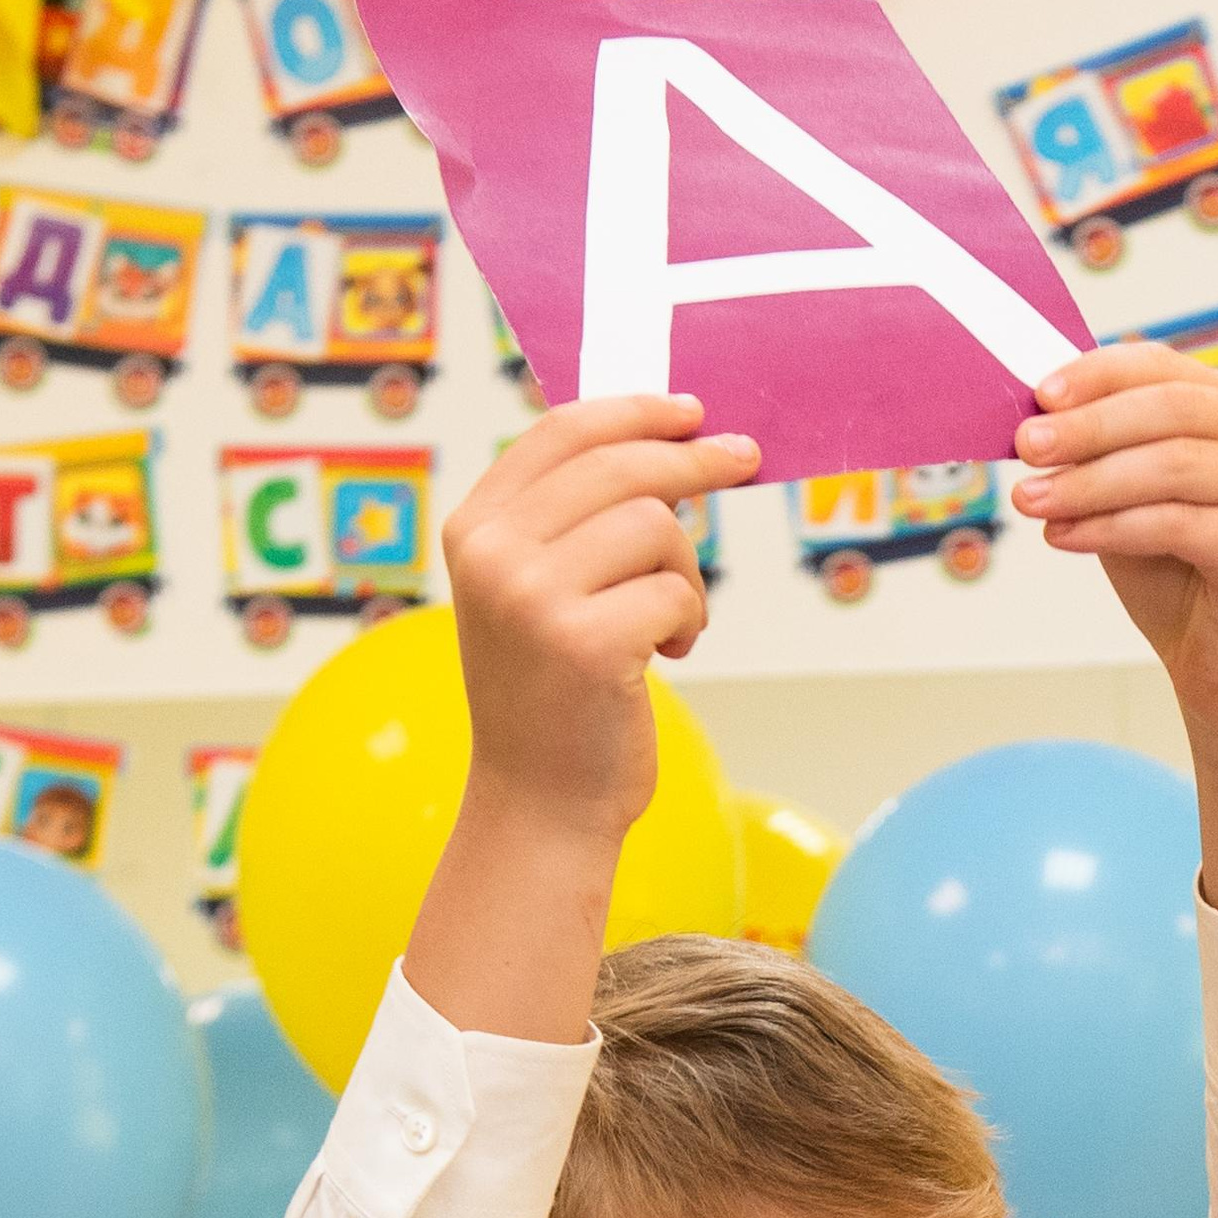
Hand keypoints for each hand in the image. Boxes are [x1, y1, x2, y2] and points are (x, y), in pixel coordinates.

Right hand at [441, 394, 759, 849]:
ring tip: (673, 621)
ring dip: (686, 571)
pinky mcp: (586, 644)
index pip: (561, 434)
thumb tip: (666, 444)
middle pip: (619, 466)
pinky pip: (676, 590)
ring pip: (655, 526)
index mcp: (474, 530)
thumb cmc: (555, 698)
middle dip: (693, 460)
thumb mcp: (537, 592)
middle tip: (744, 459)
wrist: (540, 806)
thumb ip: (571, 520)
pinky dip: (689, 619)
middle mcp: (493, 556)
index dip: (635, 411)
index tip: (691, 411)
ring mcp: (533, 599)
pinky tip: (669, 656)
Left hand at [1011, 343, 1217, 753]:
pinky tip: (1065, 536)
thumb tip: (1042, 416)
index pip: (1171, 370)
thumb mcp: (1135, 505)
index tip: (1039, 395)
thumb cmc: (1187, 592)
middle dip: (1088, 426)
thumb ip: (1108, 456)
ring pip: (1174, 464)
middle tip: (1026, 445)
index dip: (1100, 376)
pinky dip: (1113, 526)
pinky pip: (1179, 522)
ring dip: (1090, 481)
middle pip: (1172, 408)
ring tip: (1033, 500)